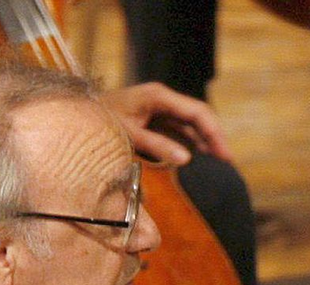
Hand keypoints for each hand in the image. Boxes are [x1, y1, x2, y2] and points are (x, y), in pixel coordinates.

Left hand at [102, 83, 232, 165]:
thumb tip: (187, 159)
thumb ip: (157, 146)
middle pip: (199, 116)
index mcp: (159, 96)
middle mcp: (163, 100)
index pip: (197, 112)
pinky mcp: (156, 121)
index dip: (214, 132)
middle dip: (214, 137)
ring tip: (219, 164)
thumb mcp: (128, 135)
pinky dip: (192, 145)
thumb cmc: (101, 121)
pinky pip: (181, 132)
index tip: (225, 154)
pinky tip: (201, 160)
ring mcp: (160, 110)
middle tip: (227, 162)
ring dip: (206, 142)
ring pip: (192, 125)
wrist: (81, 114)